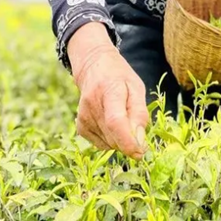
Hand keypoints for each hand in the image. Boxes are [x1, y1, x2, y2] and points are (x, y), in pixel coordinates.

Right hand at [68, 23, 148, 159]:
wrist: (94, 68)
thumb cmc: (120, 78)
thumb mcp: (137, 88)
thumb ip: (139, 114)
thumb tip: (139, 141)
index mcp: (109, 91)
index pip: (115, 122)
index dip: (128, 141)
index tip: (140, 153)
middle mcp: (92, 106)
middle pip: (113, 137)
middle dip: (130, 141)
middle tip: (137, 127)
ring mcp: (83, 117)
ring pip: (109, 144)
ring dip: (121, 139)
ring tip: (122, 117)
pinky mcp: (80, 127)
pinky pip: (101, 144)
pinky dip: (111, 139)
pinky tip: (111, 122)